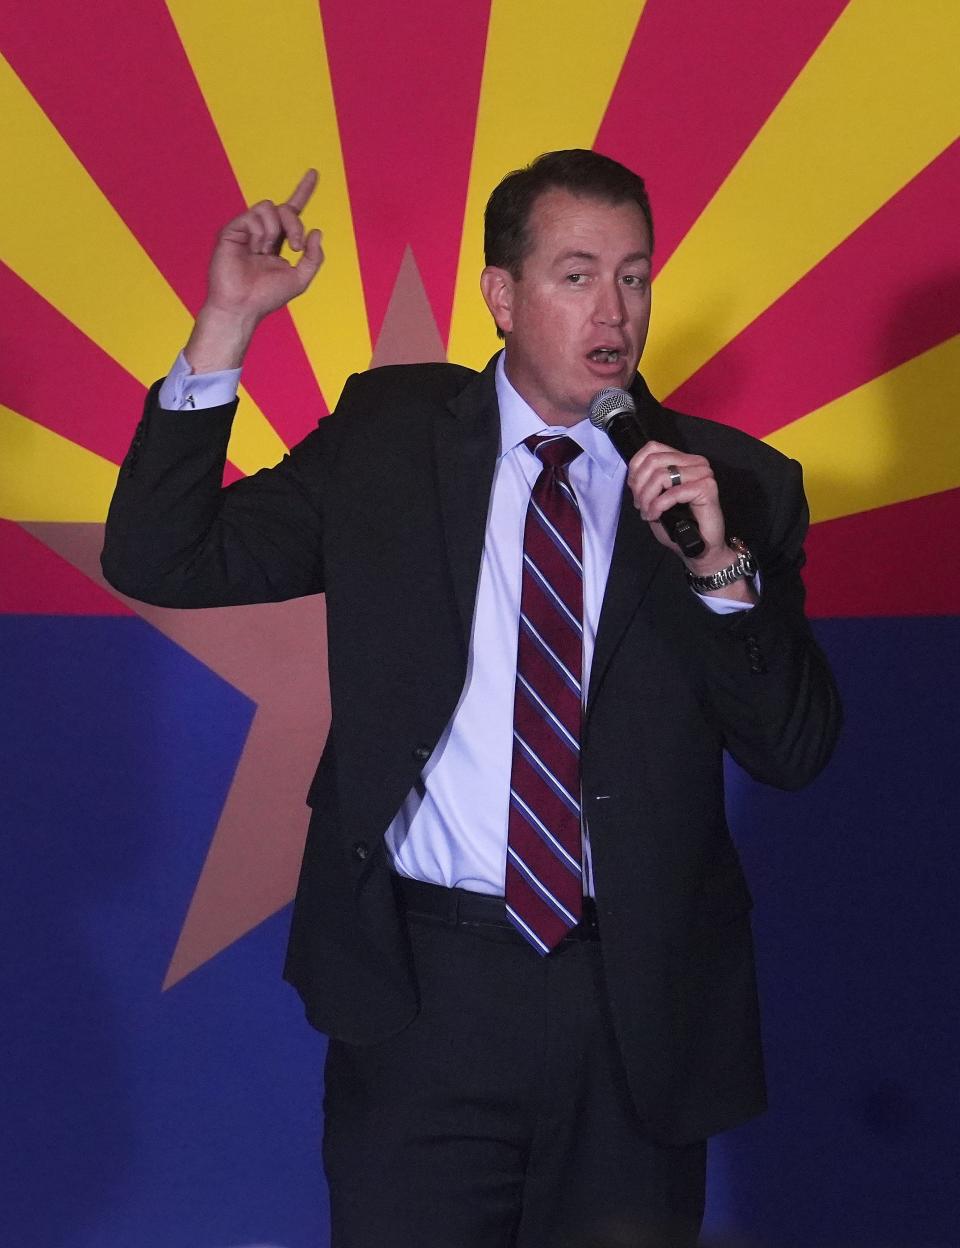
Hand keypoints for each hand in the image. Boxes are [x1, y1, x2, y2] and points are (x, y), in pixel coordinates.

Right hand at [185, 170, 322, 371]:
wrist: (242, 306)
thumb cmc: (267, 297)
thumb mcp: (300, 279)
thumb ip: (314, 257)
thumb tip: (316, 231)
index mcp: (278, 242)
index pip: (293, 211)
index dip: (303, 191)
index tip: (314, 173)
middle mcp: (263, 232)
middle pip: (285, 209)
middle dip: (295, 224)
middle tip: (295, 247)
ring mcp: (246, 229)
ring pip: (269, 207)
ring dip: (275, 230)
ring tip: (265, 252)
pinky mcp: (232, 229)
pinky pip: (254, 215)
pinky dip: (261, 232)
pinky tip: (254, 249)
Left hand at [626, 441, 739, 579]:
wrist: (699, 547)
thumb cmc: (678, 525)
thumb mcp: (655, 499)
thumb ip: (647, 481)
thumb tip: (634, 475)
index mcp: (683, 459)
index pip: (652, 448)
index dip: (636, 469)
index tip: (635, 491)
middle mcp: (695, 462)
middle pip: (654, 461)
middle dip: (640, 486)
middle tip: (641, 505)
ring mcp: (703, 473)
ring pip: (661, 475)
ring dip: (648, 497)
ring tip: (648, 512)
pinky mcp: (707, 487)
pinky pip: (673, 492)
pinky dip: (659, 505)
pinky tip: (656, 516)